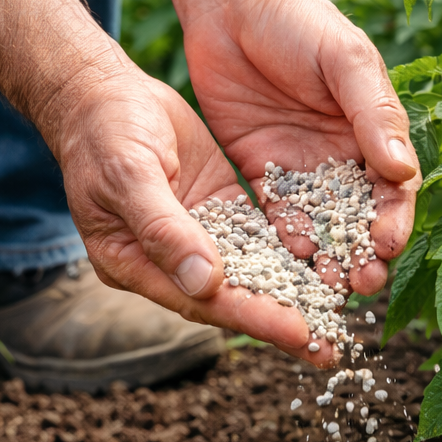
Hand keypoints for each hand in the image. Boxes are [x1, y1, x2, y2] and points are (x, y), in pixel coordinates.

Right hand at [54, 63, 343, 365]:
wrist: (102, 91)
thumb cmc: (102, 131)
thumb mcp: (129, 175)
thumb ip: (165, 230)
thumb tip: (204, 282)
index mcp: (135, 263)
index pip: (202, 300)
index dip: (252, 317)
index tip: (299, 333)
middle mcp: (170, 261)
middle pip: (233, 298)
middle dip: (282, 322)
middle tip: (331, 350)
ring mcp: (200, 237)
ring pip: (253, 273)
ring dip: (294, 297)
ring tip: (338, 321)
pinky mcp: (223, 212)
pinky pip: (262, 240)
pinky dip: (292, 255)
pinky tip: (330, 269)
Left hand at [181, 0, 421, 295]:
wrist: (231, 0)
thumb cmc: (299, 20)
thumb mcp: (344, 59)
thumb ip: (373, 112)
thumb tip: (402, 167)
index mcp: (375, 131)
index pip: (394, 187)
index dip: (394, 218)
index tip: (388, 244)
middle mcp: (345, 157)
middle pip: (361, 216)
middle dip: (363, 252)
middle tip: (360, 284)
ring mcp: (305, 168)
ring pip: (322, 224)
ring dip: (328, 257)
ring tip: (326, 288)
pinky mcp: (265, 171)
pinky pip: (278, 214)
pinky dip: (285, 239)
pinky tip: (287, 262)